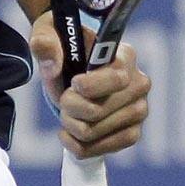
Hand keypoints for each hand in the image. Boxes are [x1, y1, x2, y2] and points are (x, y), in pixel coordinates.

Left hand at [29, 10, 150, 159]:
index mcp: (125, 55)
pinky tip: (69, 133)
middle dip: (71, 107)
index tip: (73, 84)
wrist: (72, 71)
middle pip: (98, 109)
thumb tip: (45, 50)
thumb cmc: (64, 50)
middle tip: (64, 98)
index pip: (116, 77)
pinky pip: (101, 149)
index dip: (90, 85)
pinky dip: (79, 145)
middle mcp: (139, 83)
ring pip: (94, 131)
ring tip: (67, 112)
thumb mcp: (49, 36)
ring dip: (71, 125)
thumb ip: (44, 41)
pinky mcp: (132, 134)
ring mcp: (139, 111)